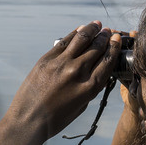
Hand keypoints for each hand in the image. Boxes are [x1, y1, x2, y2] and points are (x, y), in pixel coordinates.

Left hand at [5, 21, 121, 142]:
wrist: (28, 120)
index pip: (107, 61)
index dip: (114, 47)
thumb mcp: (81, 106)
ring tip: (97, 24)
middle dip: (105, 37)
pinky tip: (80, 29)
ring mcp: (61, 63)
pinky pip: (65, 41)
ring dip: (92, 29)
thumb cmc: (55, 119)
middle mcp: (77, 72)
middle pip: (96, 48)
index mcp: (89, 87)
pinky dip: (74, 33)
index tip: (117, 39)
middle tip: (108, 31)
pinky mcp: (47, 59)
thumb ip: (90, 88)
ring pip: (82, 39)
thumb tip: (96, 71)